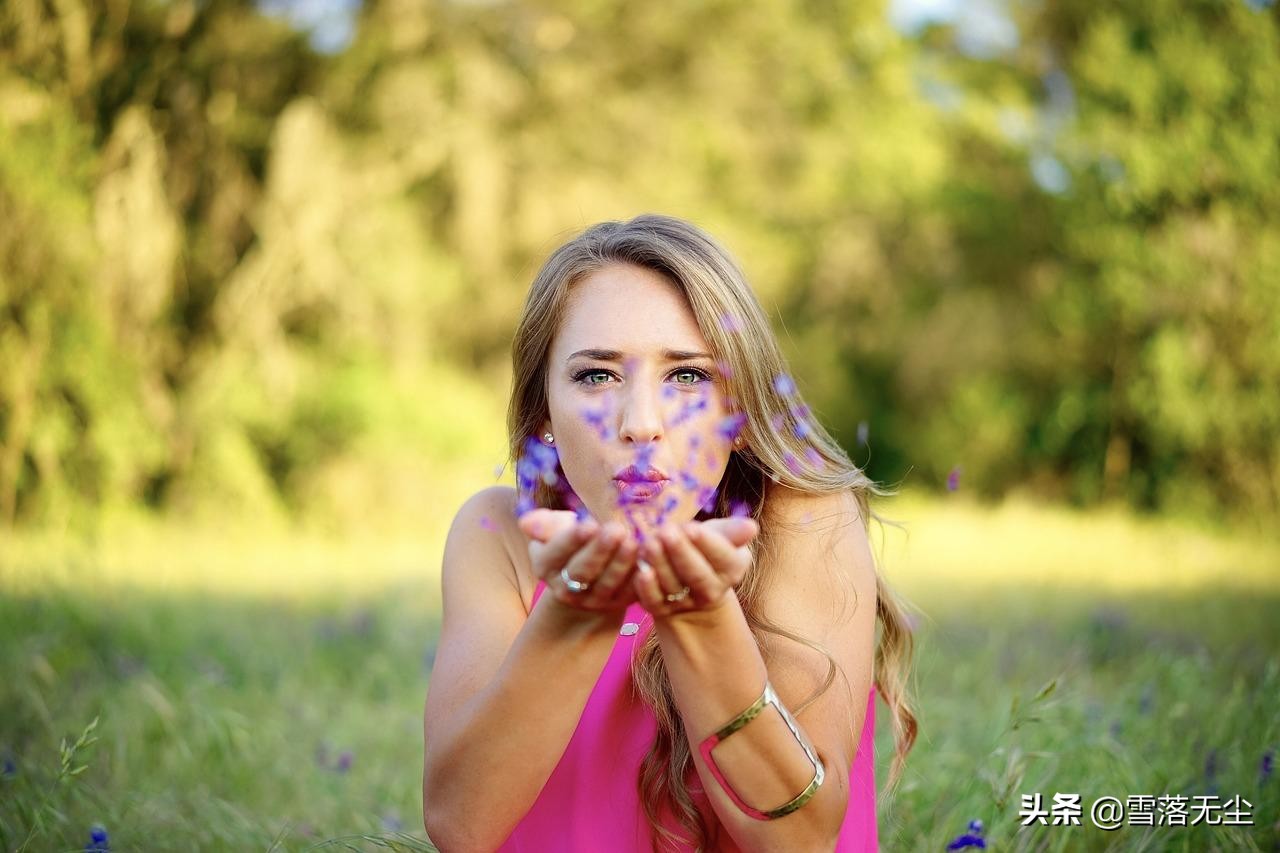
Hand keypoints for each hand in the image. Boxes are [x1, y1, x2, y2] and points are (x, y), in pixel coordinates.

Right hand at [518, 509, 640, 613]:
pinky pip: (631, 592)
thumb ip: (544, 524)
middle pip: (582, 571)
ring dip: (622, 563)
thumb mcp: (554, 531)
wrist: (588, 576)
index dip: (571, 540)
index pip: (556, 553)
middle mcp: (566, 589)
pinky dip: (641, 576)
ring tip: (633, 541)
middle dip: (600, 551)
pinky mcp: (619, 604)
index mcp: (546, 566)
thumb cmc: (572, 543)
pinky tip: (649, 557)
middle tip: (615, 530)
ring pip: (609, 583)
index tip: (588, 524)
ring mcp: (594, 600)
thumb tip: (526, 522)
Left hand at [632, 517, 758, 619]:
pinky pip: (654, 602)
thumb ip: (733, 531)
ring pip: (672, 586)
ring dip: (660, 564)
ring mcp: (685, 603)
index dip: (707, 543)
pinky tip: (641, 571)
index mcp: (731, 570)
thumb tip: (752, 527)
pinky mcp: (661, 610)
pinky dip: (647, 589)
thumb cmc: (706, 549)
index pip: (723, 558)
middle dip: (681, 552)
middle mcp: (711, 591)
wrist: (689, 582)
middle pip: (697, 575)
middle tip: (666, 531)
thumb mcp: (721, 536)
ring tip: (649, 542)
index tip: (691, 527)